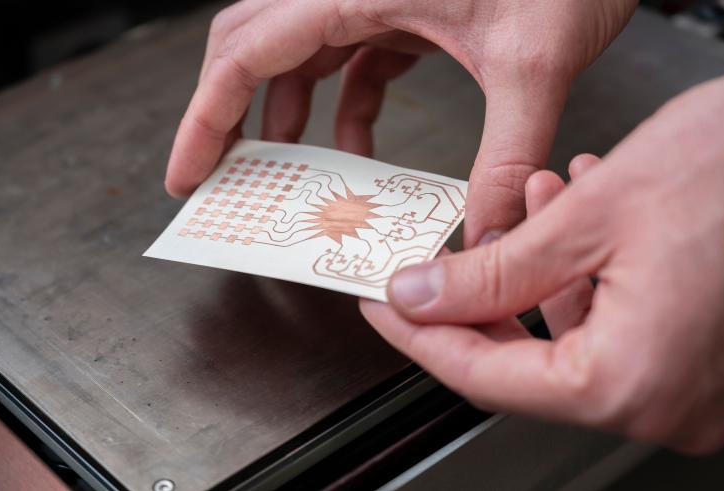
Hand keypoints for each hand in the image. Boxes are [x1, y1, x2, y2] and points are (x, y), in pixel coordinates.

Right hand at [164, 0, 635, 242]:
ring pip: (298, 55)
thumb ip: (506, 154)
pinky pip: (350, 60)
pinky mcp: (402, 8)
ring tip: (287, 174)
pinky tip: (357, 150)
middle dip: (227, 112)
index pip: (246, 52)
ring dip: (286, 115)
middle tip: (222, 173)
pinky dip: (343, 107)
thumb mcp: (535, 63)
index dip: (205, 117)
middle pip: (252, 45)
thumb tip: (484, 236)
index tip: (188, 173)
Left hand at [361, 73, 723, 452]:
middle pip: (526, 365)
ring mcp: (689, 387)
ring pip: (569, 339)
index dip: (422, 339)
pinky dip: (580, 280)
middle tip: (434, 267)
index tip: (384, 309)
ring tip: (527, 208)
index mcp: (633, 381)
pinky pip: (614, 329)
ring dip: (532, 278)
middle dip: (476, 304)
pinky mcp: (700, 358)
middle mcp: (667, 402)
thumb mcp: (587, 218)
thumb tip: (422, 298)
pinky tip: (572, 221)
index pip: (487, 378)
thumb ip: (492, 274)